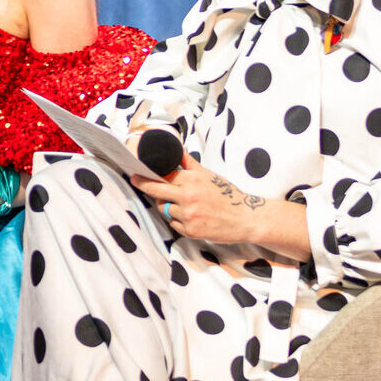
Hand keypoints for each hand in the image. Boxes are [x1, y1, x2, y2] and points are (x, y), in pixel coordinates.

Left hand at [135, 157, 270, 244]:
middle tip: (134, 180)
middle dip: (143, 184)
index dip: (149, 174)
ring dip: (167, 206)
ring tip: (182, 204)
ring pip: (163, 209)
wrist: (246, 218)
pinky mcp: (190, 230)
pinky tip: (190, 217)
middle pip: (155, 190)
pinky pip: (173, 223)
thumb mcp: (210, 175)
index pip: (163, 175)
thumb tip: (177, 149)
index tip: (136, 172)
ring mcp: (188, 215)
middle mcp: (188, 197)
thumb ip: (190, 164)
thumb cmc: (228, 195)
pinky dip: (177, 220)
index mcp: (192, 181)